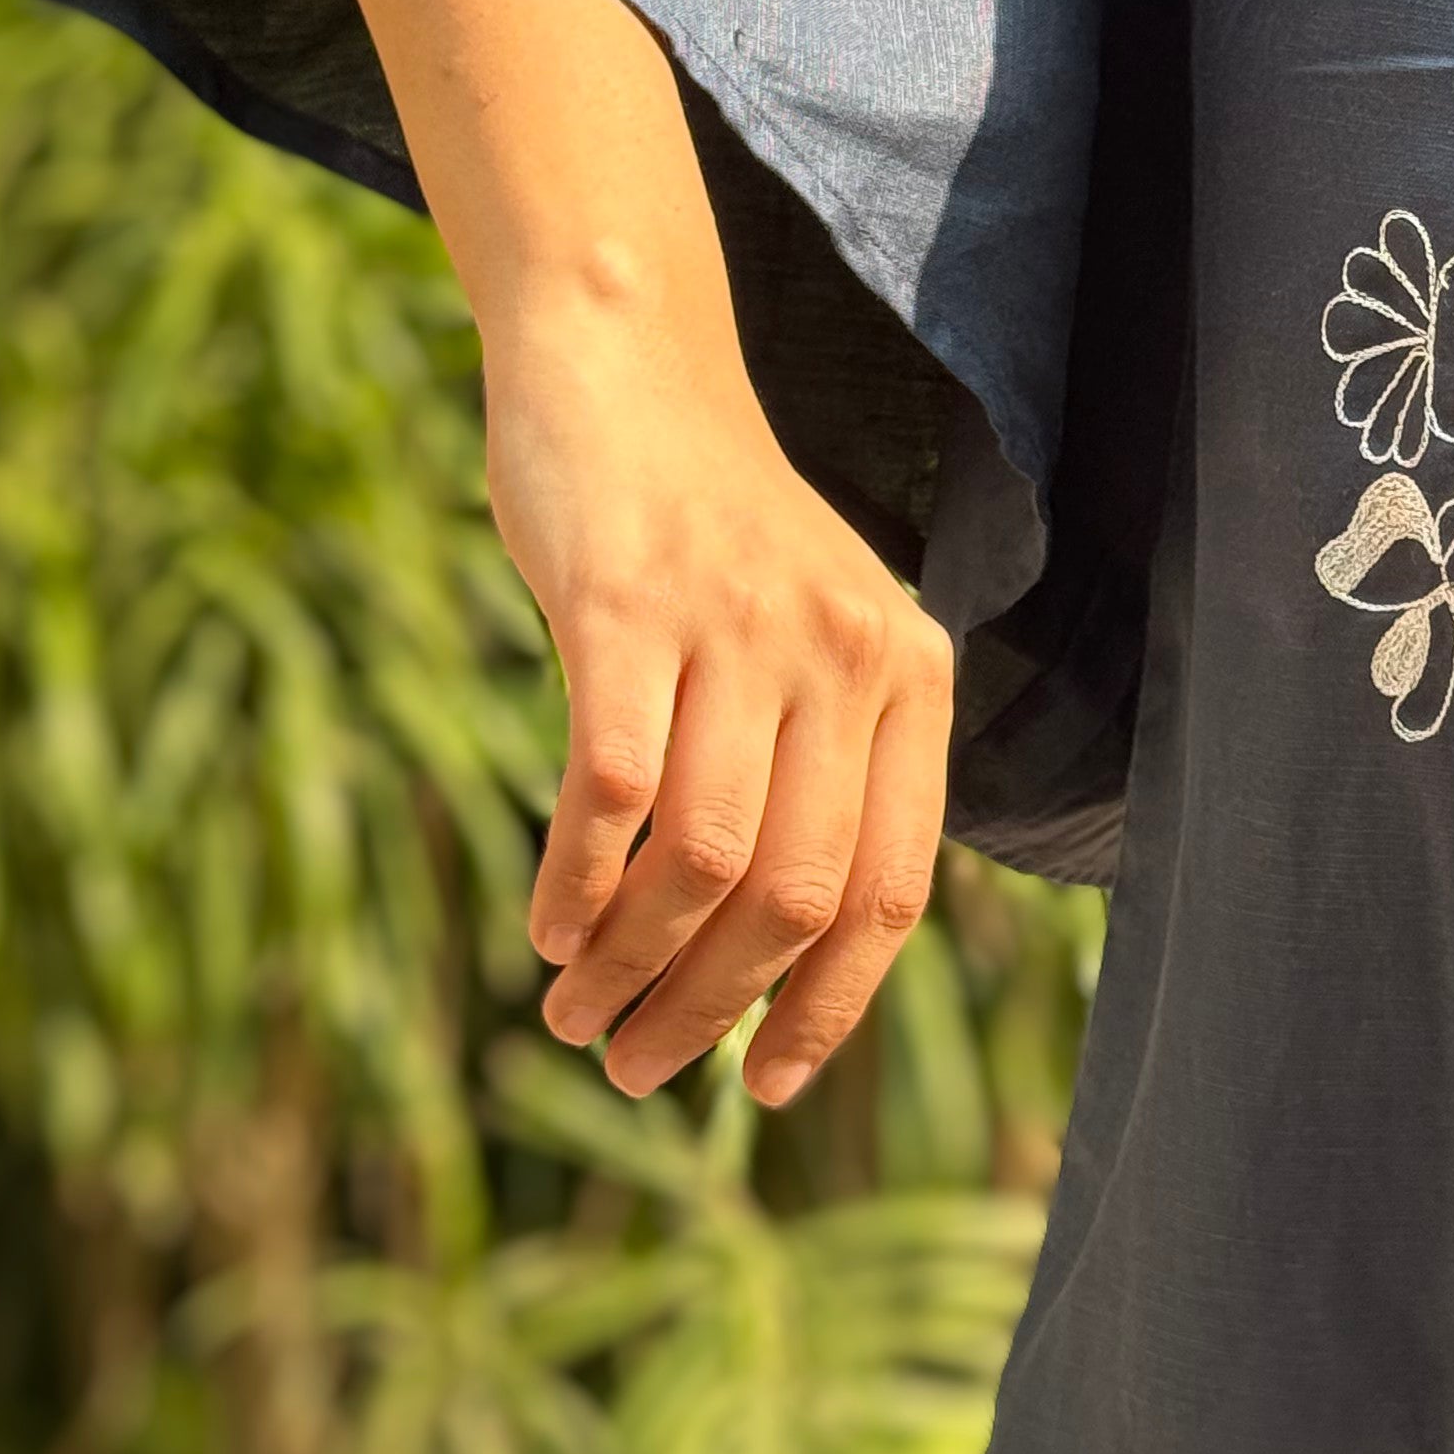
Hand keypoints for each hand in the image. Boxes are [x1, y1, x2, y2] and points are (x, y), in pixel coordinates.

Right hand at [497, 294, 952, 1104]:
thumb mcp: (810, 636)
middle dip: (712, 1011)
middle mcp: (844, 650)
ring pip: (700, 865)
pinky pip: (610, 793)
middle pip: (793, 896)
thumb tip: (779, 966)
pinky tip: (546, 928)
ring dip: (630, 969)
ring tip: (574, 1017)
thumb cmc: (708, 532)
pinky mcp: (626, 604)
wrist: (624, 363)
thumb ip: (820, 771)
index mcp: (907, 672)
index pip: (891, 889)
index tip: (767, 1089)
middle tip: (634, 1067)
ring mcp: (737, 625)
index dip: (830, 1008)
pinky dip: (574, 885)